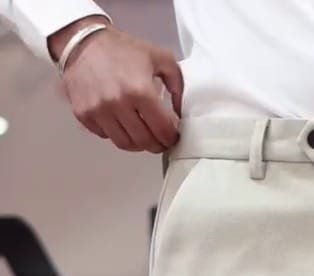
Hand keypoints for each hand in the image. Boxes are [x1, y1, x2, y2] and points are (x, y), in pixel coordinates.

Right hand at [49, 20, 182, 152]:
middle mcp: (118, 104)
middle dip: (157, 144)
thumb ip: (178, 85)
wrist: (83, 42)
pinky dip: (117, 133)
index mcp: (140, 91)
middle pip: (145, 142)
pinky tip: (122, 122)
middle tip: (160, 139)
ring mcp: (98, 111)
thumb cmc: (123, 50)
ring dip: (138, 143)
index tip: (173, 136)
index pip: (162, 130)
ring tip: (143, 134)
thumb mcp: (160, 58)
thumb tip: (180, 113)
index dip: (171, 137)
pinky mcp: (84, 115)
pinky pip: (106, 136)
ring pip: (125, 144)